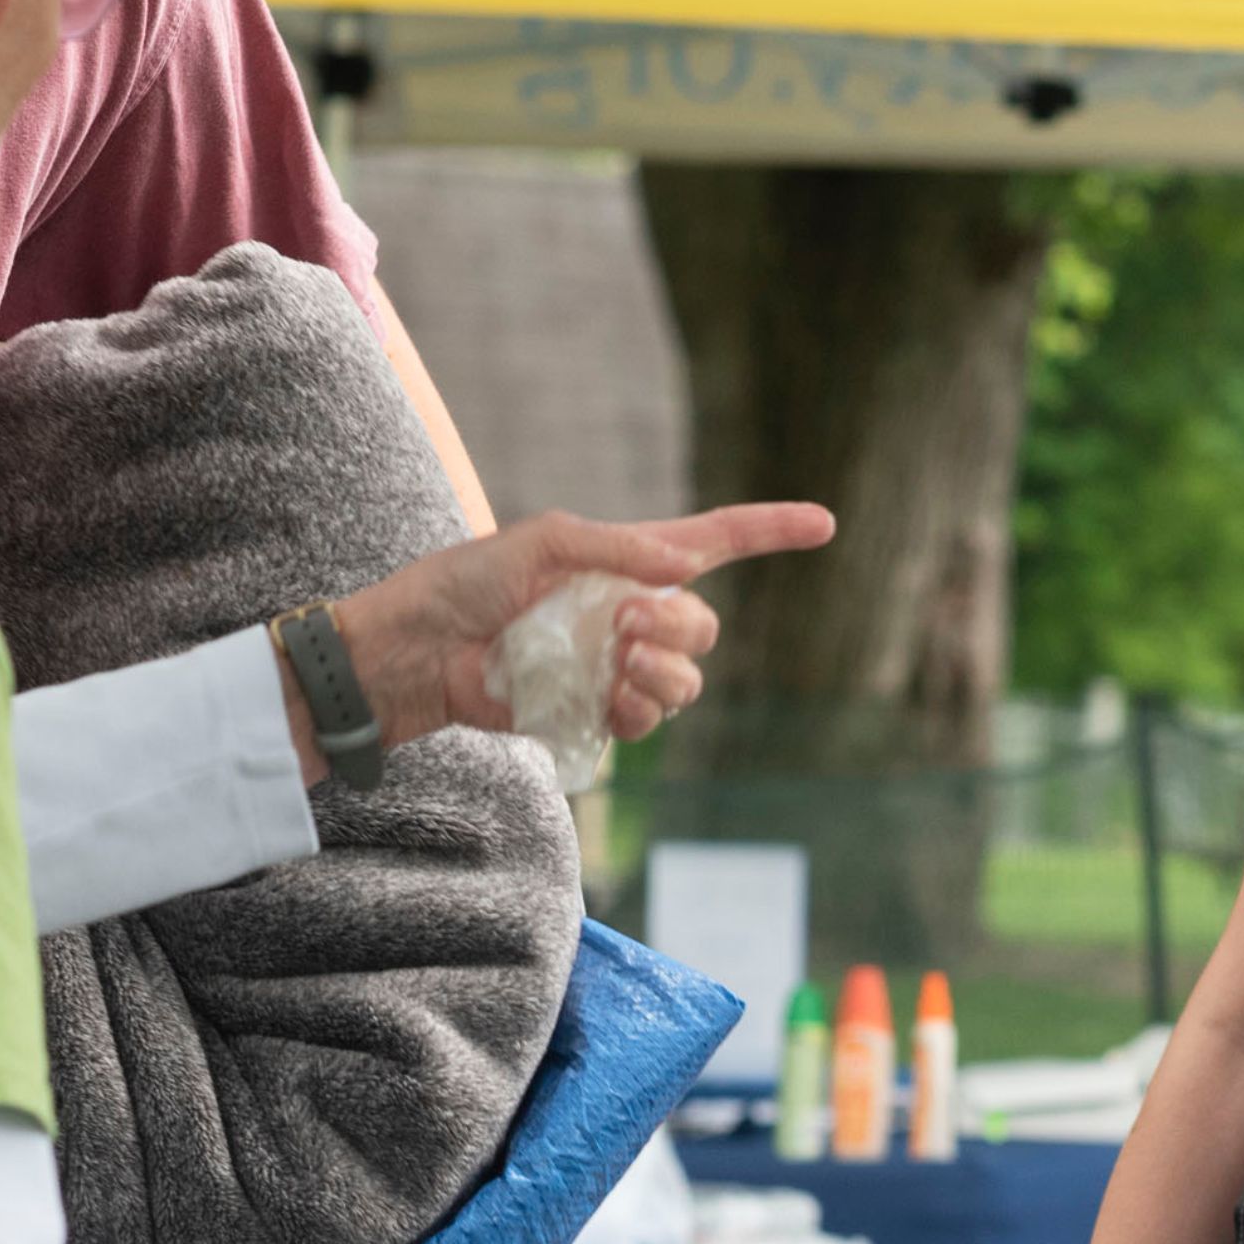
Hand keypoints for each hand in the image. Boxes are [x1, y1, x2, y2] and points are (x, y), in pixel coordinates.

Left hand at [311, 502, 836, 774]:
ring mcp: (616, 668)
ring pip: (687, 681)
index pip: (717, 541)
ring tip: (612, 663)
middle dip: (677, 627)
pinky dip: (637, 711)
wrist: (419, 653)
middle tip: (623, 623)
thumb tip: (688, 568)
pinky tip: (607, 698)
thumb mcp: (543, 541)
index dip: (771, 531)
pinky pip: (650, 721)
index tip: (824, 523)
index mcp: (628, 562)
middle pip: (706, 627)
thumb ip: (620, 548)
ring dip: (660, 673)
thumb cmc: (467, 583)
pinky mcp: (594, 714)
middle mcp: (632, 615)